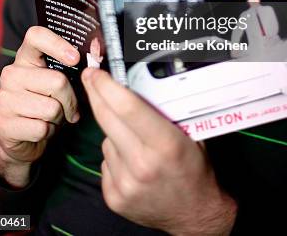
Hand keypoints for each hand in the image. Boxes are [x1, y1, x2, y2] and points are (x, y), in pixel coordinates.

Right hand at [0, 26, 79, 186]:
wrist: (22, 137)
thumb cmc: (47, 102)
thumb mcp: (58, 82)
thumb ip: (72, 68)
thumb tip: (96, 58)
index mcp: (26, 57)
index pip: (36, 36)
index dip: (57, 44)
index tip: (75, 58)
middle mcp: (11, 74)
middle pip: (57, 81)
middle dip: (70, 99)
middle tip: (68, 107)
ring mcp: (3, 98)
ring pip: (51, 108)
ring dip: (59, 118)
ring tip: (51, 118)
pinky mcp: (2, 124)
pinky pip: (41, 128)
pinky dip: (48, 132)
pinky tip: (40, 129)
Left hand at [82, 68, 236, 234]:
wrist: (195, 215)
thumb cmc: (195, 169)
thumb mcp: (190, 134)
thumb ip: (165, 111)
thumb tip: (137, 82)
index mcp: (165, 144)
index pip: (127, 106)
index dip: (107, 85)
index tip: (96, 72)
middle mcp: (142, 164)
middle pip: (107, 118)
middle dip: (95, 93)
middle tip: (91, 77)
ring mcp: (125, 183)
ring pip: (106, 139)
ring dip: (114, 131)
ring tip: (136, 139)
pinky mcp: (114, 197)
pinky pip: (105, 161)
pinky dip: (115, 154)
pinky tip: (132, 160)